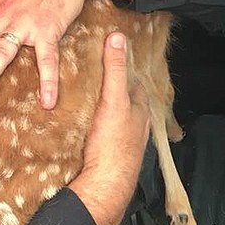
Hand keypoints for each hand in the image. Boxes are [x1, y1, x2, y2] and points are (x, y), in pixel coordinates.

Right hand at [69, 33, 149, 224]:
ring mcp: (124, 144)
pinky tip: (84, 129)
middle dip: (115, 90)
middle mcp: (136, 127)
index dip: (124, 68)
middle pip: (127, 102)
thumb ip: (115, 69)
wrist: (104, 187)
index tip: (112, 57)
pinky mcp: (109, 157)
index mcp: (140, 111)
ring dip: (106, 111)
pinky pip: (105, 136)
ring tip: (88, 100)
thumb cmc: (112, 145)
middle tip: (97, 78)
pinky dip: (97, 129)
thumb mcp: (114, 100)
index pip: (134, 82)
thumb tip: (117, 37)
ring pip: (117, 121)